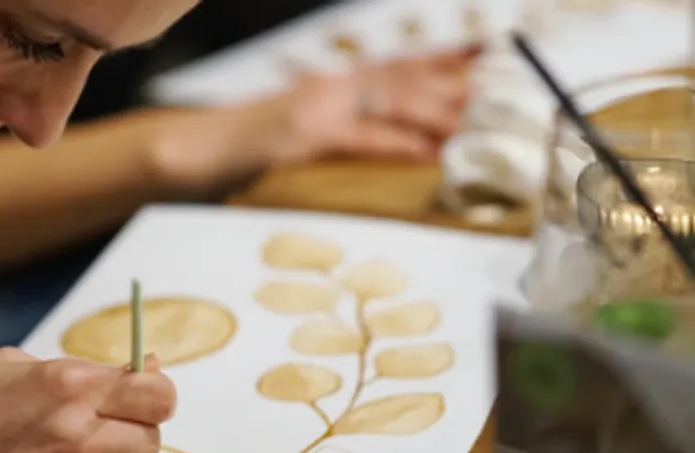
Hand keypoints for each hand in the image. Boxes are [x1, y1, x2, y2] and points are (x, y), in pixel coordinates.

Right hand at [0, 348, 175, 452]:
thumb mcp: (6, 368)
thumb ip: (75, 369)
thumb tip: (137, 370)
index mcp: (67, 386)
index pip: (158, 392)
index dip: (155, 392)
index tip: (143, 393)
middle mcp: (78, 436)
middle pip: (153, 436)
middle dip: (134, 428)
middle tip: (104, 427)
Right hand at [151, 45, 479, 188]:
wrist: (193, 150)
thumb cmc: (249, 147)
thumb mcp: (302, 132)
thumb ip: (346, 131)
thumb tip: (402, 149)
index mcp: (335, 86)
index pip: (400, 67)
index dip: (446, 60)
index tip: (488, 56)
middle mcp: (332, 88)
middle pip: (406, 80)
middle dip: (455, 86)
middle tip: (502, 93)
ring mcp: (317, 109)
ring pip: (391, 102)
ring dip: (438, 112)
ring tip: (479, 124)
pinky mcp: (301, 137)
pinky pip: (360, 139)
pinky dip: (396, 145)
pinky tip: (427, 153)